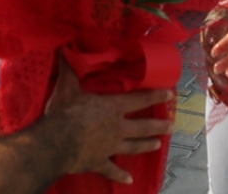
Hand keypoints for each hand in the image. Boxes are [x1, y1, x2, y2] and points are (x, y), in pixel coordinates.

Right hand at [43, 59, 173, 184]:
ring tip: (158, 144)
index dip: (155, 96)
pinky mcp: (99, 162)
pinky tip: (129, 179)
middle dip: (158, 125)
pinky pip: (112, 169)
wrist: (56, 144)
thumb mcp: (67, 86)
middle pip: (142, 127)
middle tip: (171, 126)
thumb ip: (69, 68)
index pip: (139, 100)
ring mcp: (109, 147)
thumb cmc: (65, 113)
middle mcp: (116, 128)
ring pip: (133, 147)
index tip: (170, 95)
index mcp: (112, 107)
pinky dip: (120, 174)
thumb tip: (65, 47)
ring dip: (146, 145)